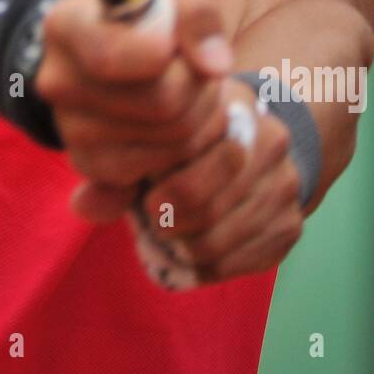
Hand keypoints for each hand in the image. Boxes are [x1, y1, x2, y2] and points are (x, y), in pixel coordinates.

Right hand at [36, 0, 244, 192]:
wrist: (116, 49)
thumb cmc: (147, 13)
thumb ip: (197, 13)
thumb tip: (214, 66)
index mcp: (65, 26)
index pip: (111, 57)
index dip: (163, 52)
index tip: (175, 41)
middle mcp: (57, 81)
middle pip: (162, 101)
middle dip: (200, 84)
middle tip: (197, 66)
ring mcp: (70, 129)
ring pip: (173, 137)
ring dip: (201, 113)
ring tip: (190, 88)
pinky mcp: (91, 164)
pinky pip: (162, 167)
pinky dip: (185, 144)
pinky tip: (176, 118)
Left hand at [78, 80, 304, 286]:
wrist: (257, 148)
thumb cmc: (189, 142)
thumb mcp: (157, 139)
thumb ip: (115, 171)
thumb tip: (81, 205)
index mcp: (232, 106)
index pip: (192, 154)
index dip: (161, 187)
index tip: (147, 197)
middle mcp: (270, 139)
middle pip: (206, 203)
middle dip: (169, 222)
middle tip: (155, 221)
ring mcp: (285, 184)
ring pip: (219, 239)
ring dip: (184, 249)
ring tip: (170, 239)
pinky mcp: (292, 225)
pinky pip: (240, 262)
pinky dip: (207, 267)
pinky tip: (193, 253)